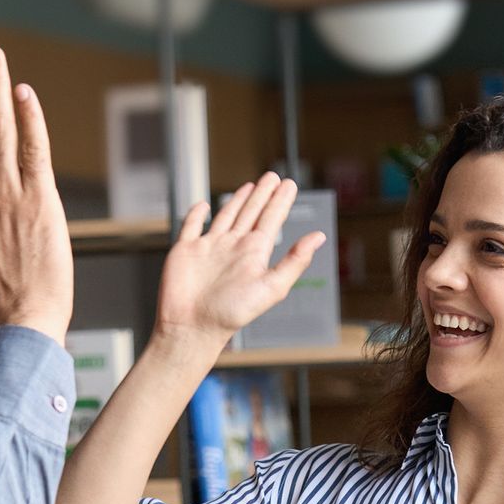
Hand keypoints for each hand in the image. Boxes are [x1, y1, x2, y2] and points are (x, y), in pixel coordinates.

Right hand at [154, 173, 324, 358]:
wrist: (192, 327)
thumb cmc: (231, 314)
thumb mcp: (272, 287)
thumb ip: (294, 261)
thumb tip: (319, 237)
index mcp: (254, 253)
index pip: (271, 219)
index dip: (281, 200)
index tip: (290, 184)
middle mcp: (233, 247)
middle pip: (252, 213)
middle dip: (262, 194)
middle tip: (273, 176)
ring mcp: (209, 247)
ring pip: (226, 216)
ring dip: (238, 200)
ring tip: (250, 186)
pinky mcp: (185, 250)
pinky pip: (191, 226)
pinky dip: (196, 214)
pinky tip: (203, 206)